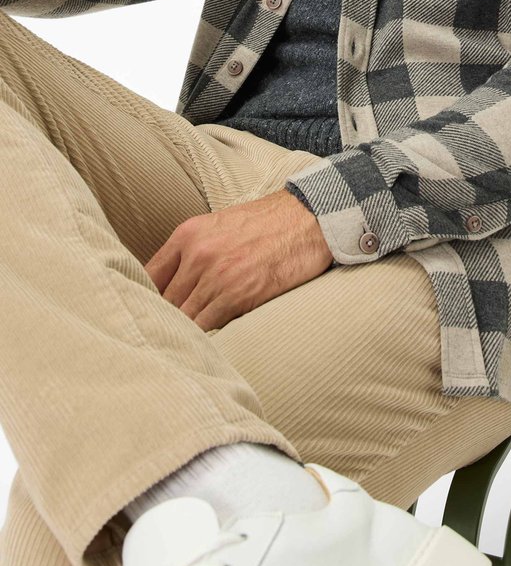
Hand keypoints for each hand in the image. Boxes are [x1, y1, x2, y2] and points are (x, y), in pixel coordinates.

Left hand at [144, 188, 333, 330]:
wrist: (309, 218)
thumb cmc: (268, 223)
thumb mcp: (220, 225)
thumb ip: (193, 250)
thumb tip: (173, 283)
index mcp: (187, 234)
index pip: (148, 276)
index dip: (145, 298)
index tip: (148, 313)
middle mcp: (196, 254)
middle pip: (164, 301)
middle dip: (165, 319)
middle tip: (164, 336)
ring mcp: (216, 276)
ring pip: (182, 317)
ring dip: (183, 332)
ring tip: (181, 346)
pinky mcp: (237, 295)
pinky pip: (206, 326)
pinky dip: (204, 337)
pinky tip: (205, 344)